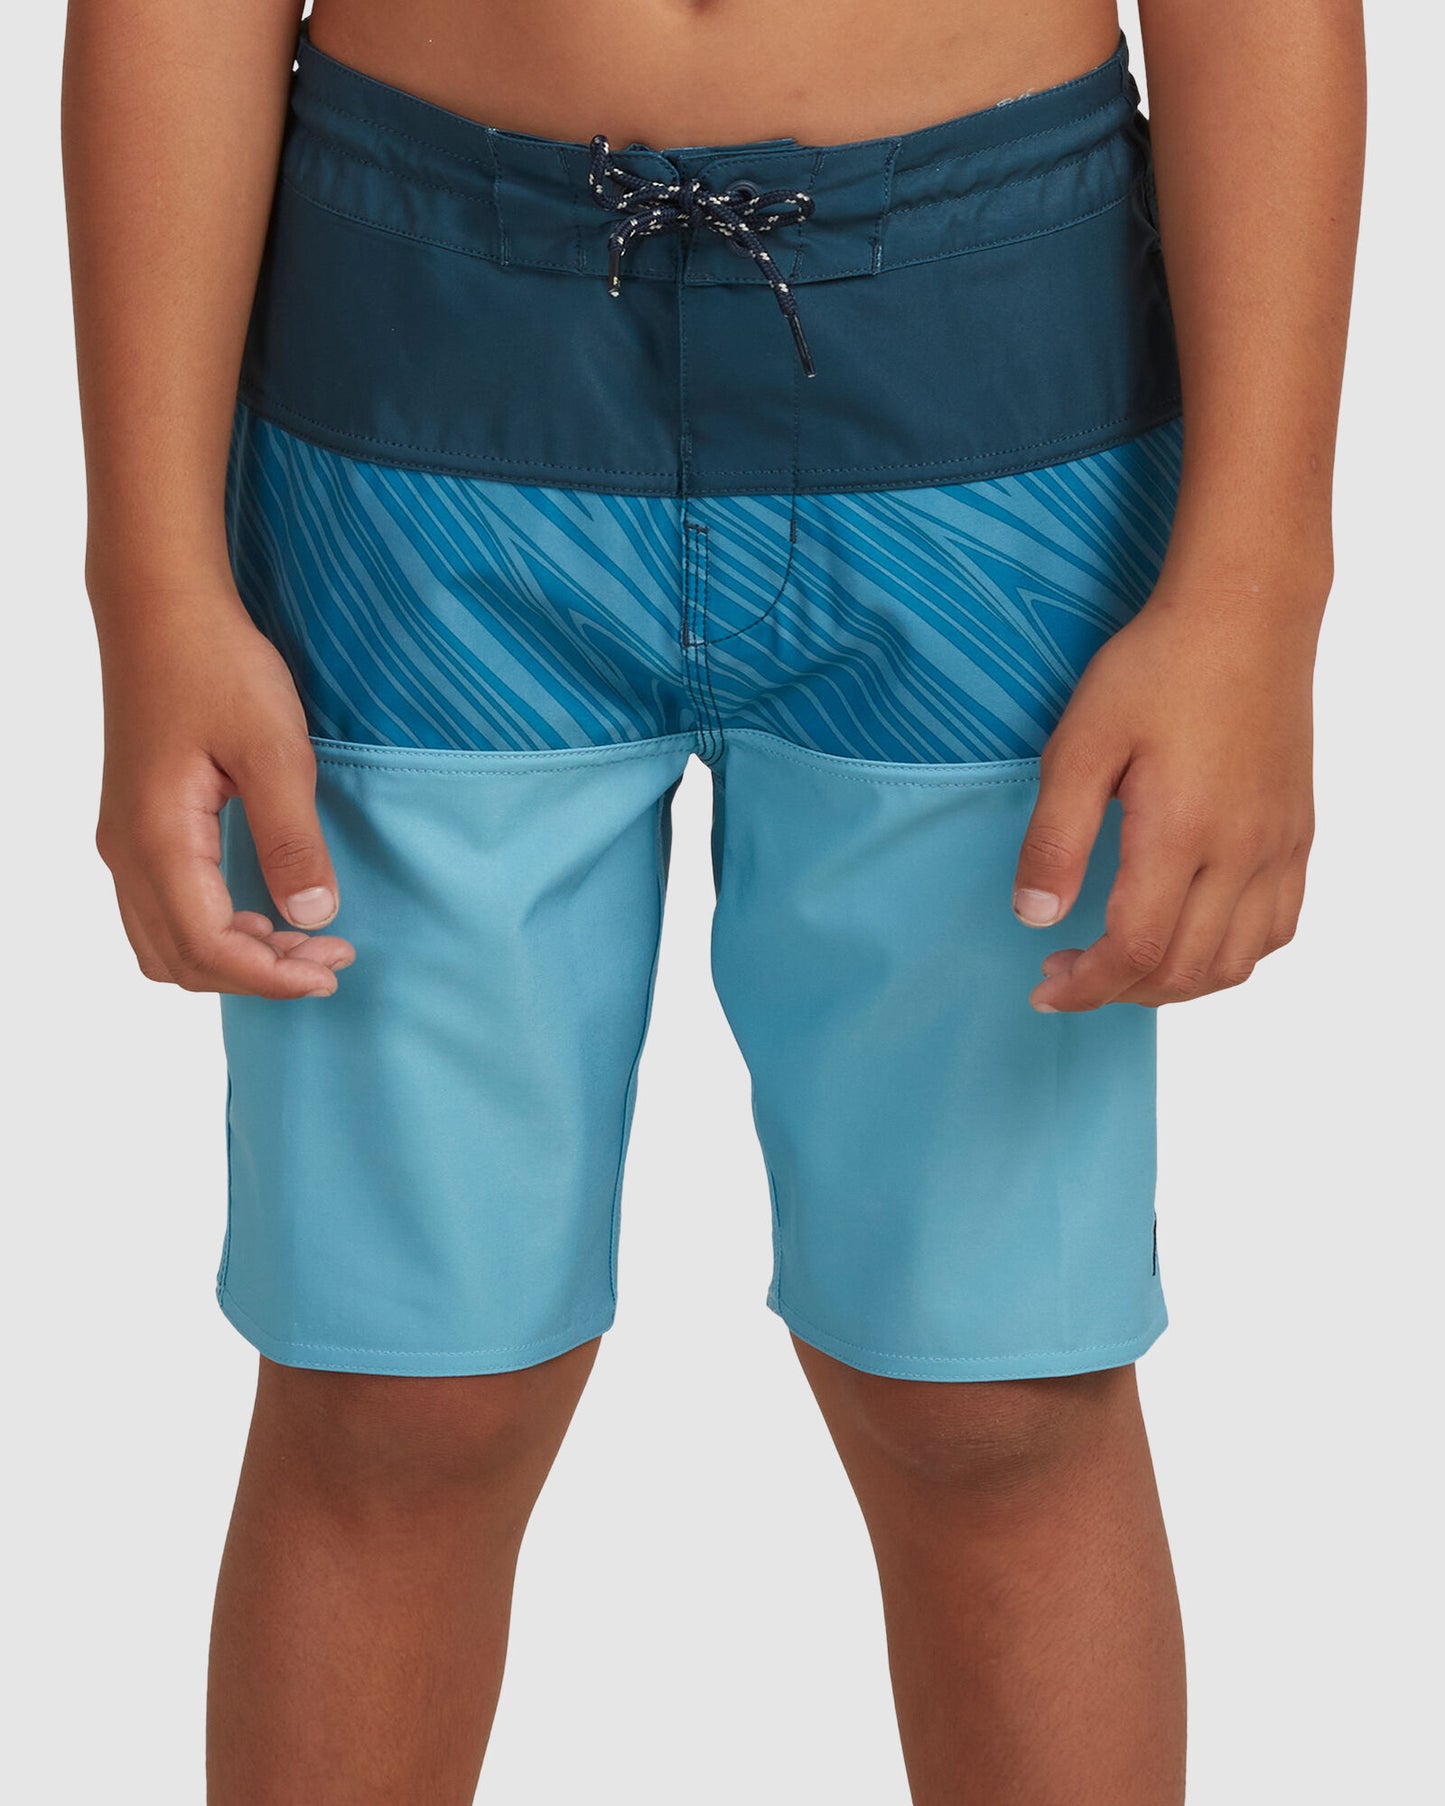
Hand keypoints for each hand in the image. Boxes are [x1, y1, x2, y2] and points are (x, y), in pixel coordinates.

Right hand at [94, 589, 354, 997]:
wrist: (162, 610)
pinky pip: (161, 912)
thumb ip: (292, 839)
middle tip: (331, 955)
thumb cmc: (217, 666)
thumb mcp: (276, 751)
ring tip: (302, 940)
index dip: (273, 975)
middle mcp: (127, 851)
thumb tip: (312, 916)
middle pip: (181, 961)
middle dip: (258, 974)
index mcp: (158, 838)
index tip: (334, 966)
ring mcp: (124, 841)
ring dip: (233, 958)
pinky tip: (263, 911)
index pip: (209, 947)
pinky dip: (211, 932)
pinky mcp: (135, 827)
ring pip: (164, 944)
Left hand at [1012, 583, 1318, 1010]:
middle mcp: (1241, 850)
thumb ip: (1055, 839)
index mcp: (1182, 831)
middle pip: (1184, 969)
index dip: (1086, 987)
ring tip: (1121, 965)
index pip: (1136, 949)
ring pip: (1236, 962)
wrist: (1245, 615)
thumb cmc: (1156, 668)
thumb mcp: (1080, 745)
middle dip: (1118, 991)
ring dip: (1174, 984)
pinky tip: (1188, 936)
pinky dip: (1230, 956)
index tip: (1046, 986)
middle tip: (1067, 971)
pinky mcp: (1296, 834)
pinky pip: (1277, 928)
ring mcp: (1278, 846)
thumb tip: (1036, 917)